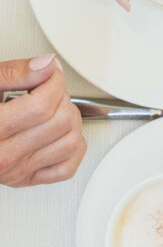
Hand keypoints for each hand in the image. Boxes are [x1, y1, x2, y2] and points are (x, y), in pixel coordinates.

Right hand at [0, 55, 85, 187]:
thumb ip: (13, 73)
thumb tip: (47, 66)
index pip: (41, 106)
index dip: (54, 82)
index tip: (51, 74)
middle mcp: (2, 157)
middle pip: (60, 122)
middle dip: (62, 98)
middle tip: (49, 90)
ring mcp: (15, 172)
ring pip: (71, 143)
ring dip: (71, 120)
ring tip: (54, 109)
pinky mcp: (25, 180)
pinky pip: (67, 168)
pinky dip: (72, 148)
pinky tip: (58, 133)